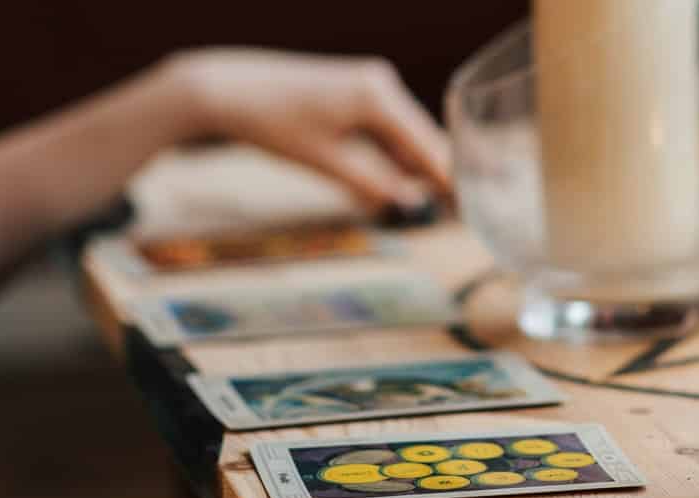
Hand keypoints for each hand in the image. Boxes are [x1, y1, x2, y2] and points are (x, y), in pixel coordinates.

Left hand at [166, 48, 450, 208]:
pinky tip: (385, 184)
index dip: (449, 181)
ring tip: (414, 206)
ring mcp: (371, 85)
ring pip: (404, 137)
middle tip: (453, 213)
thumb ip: (373, 184)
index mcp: (378, 97)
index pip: (427, 147)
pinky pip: (385, 130)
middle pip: (422, 140)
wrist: (230, 89)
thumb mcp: (326, 162)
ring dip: (407, 171)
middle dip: (434, 177)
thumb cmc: (274, 124)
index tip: (468, 208)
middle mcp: (382, 84)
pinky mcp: (357, 92)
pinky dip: (387, 158)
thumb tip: (411, 204)